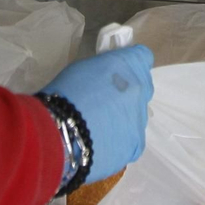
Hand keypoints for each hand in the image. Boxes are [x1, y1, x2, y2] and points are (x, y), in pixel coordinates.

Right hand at [40, 45, 155, 184]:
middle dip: (126, 94)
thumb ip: (107, 68)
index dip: (129, 65)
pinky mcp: (135, 147)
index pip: (143, 58)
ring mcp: (140, 121)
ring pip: (136, 117)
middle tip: (103, 102)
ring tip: (98, 127)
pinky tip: (101, 143)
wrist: (61, 131)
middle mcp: (142, 92)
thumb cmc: (68, 91)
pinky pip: (131, 140)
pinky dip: (119, 141)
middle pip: (141, 89)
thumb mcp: (86, 66)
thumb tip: (112, 75)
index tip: (116, 73)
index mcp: (131, 66)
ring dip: (123, 118)